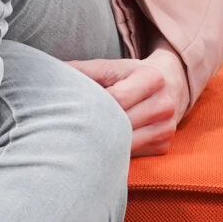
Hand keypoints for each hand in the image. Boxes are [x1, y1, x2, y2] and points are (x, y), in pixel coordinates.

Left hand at [69, 49, 188, 156]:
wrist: (173, 82)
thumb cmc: (132, 74)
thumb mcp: (112, 66)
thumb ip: (83, 70)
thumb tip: (48, 73)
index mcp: (151, 78)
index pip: (116, 98)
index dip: (91, 107)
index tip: (67, 113)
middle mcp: (163, 104)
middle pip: (121, 124)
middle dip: (93, 129)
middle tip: (63, 136)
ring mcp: (166, 128)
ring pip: (126, 144)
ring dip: (101, 146)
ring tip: (77, 146)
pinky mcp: (164, 145)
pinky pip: (133, 155)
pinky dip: (114, 155)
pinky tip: (98, 153)